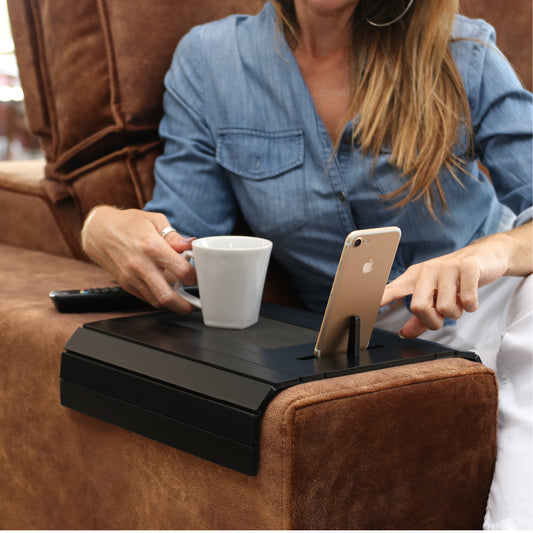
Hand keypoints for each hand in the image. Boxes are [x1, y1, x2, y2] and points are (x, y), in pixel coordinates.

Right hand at [81, 206, 196, 312]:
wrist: (99, 231)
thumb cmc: (129, 224)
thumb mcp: (155, 220)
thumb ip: (175, 236)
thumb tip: (190, 245)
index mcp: (152, 247)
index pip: (182, 270)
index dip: (195, 277)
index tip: (198, 277)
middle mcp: (141, 265)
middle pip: (167, 296)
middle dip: (185, 305)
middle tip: (194, 304)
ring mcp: (131, 278)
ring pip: (156, 302)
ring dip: (173, 304)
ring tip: (182, 299)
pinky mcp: (126, 285)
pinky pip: (146, 298)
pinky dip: (159, 299)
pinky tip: (166, 292)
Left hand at [380, 223, 531, 337]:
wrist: (487, 256)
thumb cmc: (456, 278)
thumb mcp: (436, 296)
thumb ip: (420, 318)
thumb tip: (404, 333)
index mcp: (414, 277)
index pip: (392, 289)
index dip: (379, 300)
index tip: (365, 308)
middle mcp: (427, 270)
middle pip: (418, 307)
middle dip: (432, 321)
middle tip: (441, 317)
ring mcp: (447, 267)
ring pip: (445, 308)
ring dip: (456, 313)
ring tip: (460, 301)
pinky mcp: (468, 268)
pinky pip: (467, 301)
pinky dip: (471, 306)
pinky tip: (472, 296)